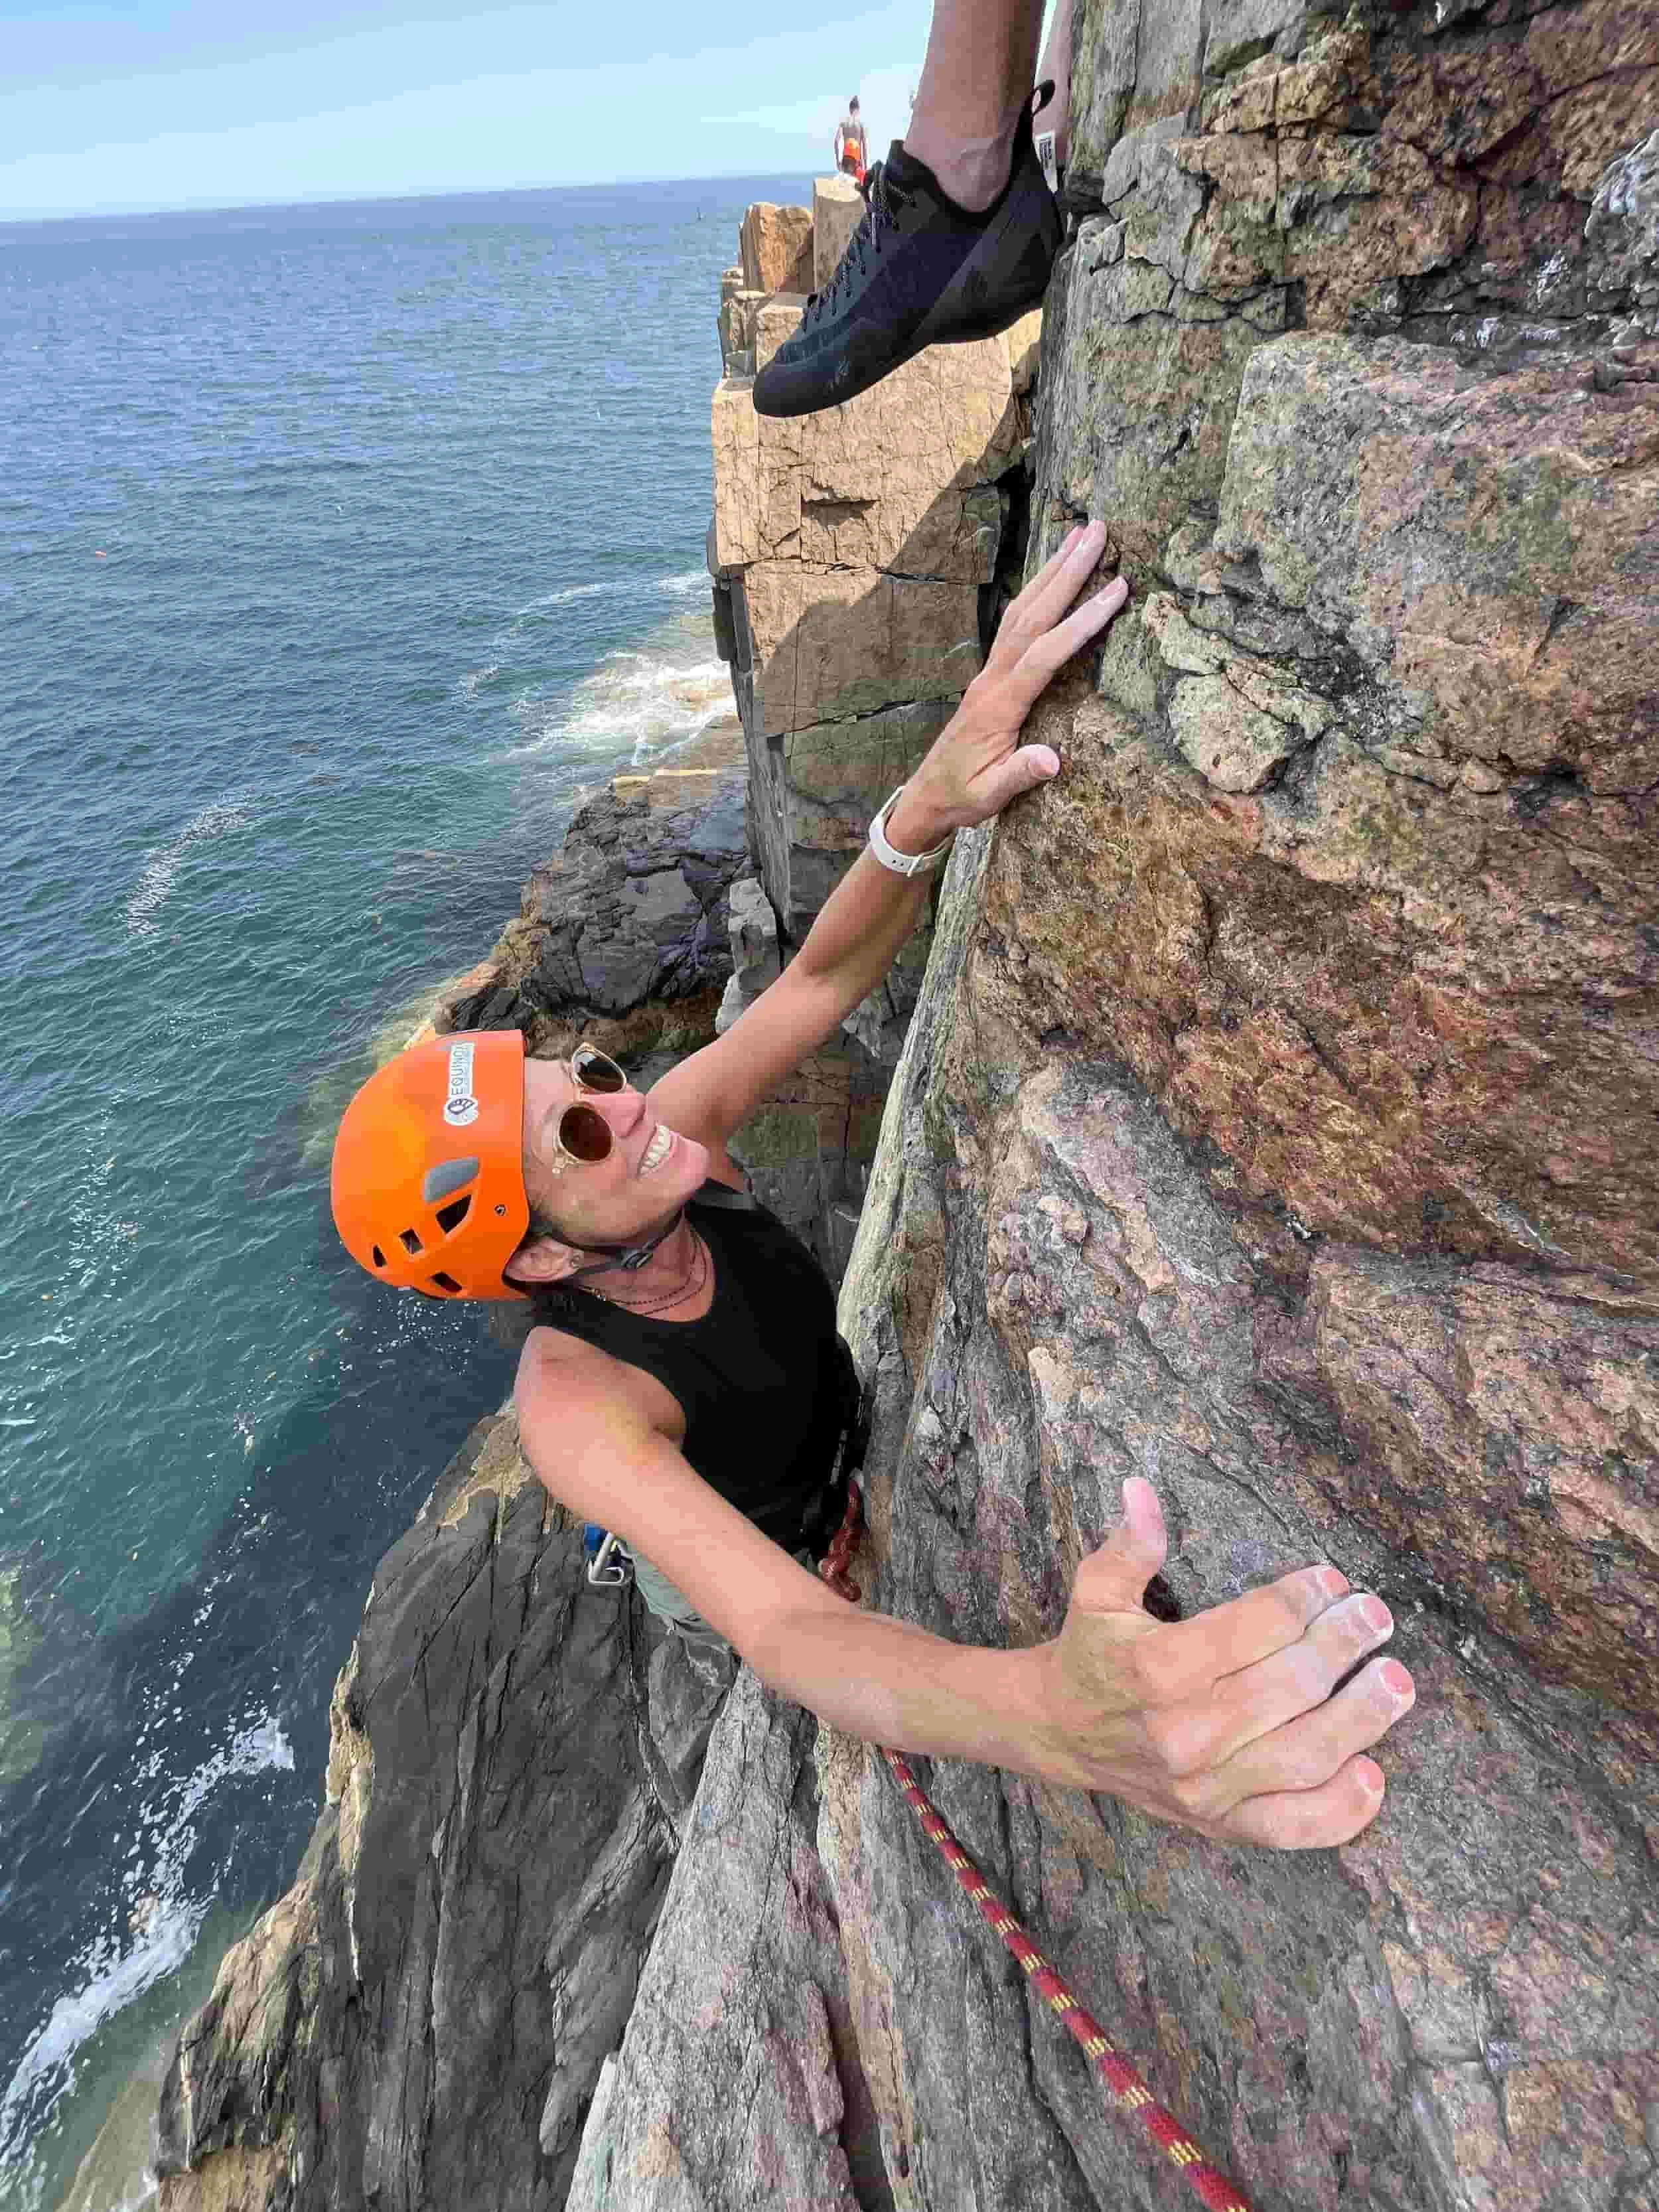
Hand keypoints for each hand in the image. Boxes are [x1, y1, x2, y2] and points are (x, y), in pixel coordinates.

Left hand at [888, 519, 1125, 850]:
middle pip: (1032, 614)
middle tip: (1098, 530)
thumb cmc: (963, 796)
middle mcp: (992, 678)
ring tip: (1079, 534)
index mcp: (999, 705)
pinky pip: (1015, 622)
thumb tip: (1051, 760)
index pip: (1044, 655)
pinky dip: (1036, 592)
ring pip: (1022, 610)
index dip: (1080, 623)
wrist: (928, 794)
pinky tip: (1051, 574)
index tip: (1115, 591)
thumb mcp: (989, 796)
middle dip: (1066, 572)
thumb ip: (1019, 776)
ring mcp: (989, 671)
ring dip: (1051, 571)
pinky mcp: (991, 673)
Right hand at [1039, 1479, 1414, 1847]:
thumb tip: (1142, 1489)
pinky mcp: (1219, 1822)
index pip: (1258, 1626)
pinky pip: (1294, 1828)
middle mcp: (1186, 1731)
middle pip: (1291, 1685)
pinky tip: (1373, 1773)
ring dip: (1362, 1717)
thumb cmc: (1092, 1652)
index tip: (1332, 1581)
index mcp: (1159, 1667)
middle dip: (1344, 1644)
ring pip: (1305, 1753)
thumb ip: (1129, 1543)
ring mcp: (1206, 1785)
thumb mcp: (1097, 1589)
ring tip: (1396, 1682)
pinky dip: (1340, 1810)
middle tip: (1376, 1617)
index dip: (1304, 1598)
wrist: (1059, 1733)